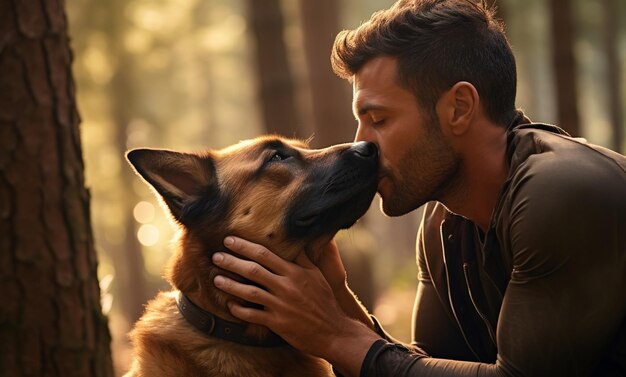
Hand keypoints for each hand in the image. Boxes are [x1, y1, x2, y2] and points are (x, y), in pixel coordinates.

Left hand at [212, 236, 378, 371]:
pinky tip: (229, 305)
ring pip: (249, 292)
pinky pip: (252, 315)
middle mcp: (286, 286)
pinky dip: (238, 310)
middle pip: (253, 270)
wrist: (333, 331)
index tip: (229, 240)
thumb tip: (293, 240)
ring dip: (230, 285)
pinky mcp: (277, 323)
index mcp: (295, 272)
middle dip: (231, 261)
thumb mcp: (317, 275)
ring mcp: (280, 305)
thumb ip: (302, 258)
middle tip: (216, 256)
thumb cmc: (324, 302)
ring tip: (216, 279)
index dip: (244, 246)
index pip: (265, 254)